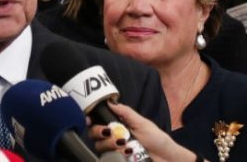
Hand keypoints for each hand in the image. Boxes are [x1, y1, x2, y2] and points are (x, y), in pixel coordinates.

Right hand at [88, 102, 204, 161]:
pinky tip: (126, 153)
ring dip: (109, 144)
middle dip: (99, 132)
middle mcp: (113, 138)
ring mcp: (114, 151)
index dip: (90, 120)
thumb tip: (110, 102)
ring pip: (99, 147)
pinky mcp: (117, 160)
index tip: (90, 120)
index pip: (98, 122)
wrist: (167, 159)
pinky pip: (107, 158)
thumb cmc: (157, 140)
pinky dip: (115, 154)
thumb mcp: (142, 123)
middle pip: (93, 134)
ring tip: (124, 145)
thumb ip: (126, 112)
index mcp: (117, 126)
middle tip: (109, 132)